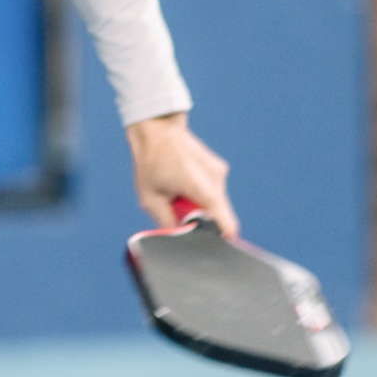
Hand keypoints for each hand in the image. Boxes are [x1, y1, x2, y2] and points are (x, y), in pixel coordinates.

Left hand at [126, 112, 237, 237]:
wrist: (157, 128)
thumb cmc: (151, 161)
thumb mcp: (150, 199)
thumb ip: (167, 222)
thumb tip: (180, 239)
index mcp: (202, 188)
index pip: (226, 223)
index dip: (223, 238)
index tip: (216, 247)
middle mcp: (217, 180)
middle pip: (219, 215)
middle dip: (202, 221)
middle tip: (179, 212)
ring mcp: (219, 172)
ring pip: (215, 203)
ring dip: (199, 206)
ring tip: (177, 194)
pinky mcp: (217, 168)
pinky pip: (212, 191)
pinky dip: (200, 195)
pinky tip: (182, 185)